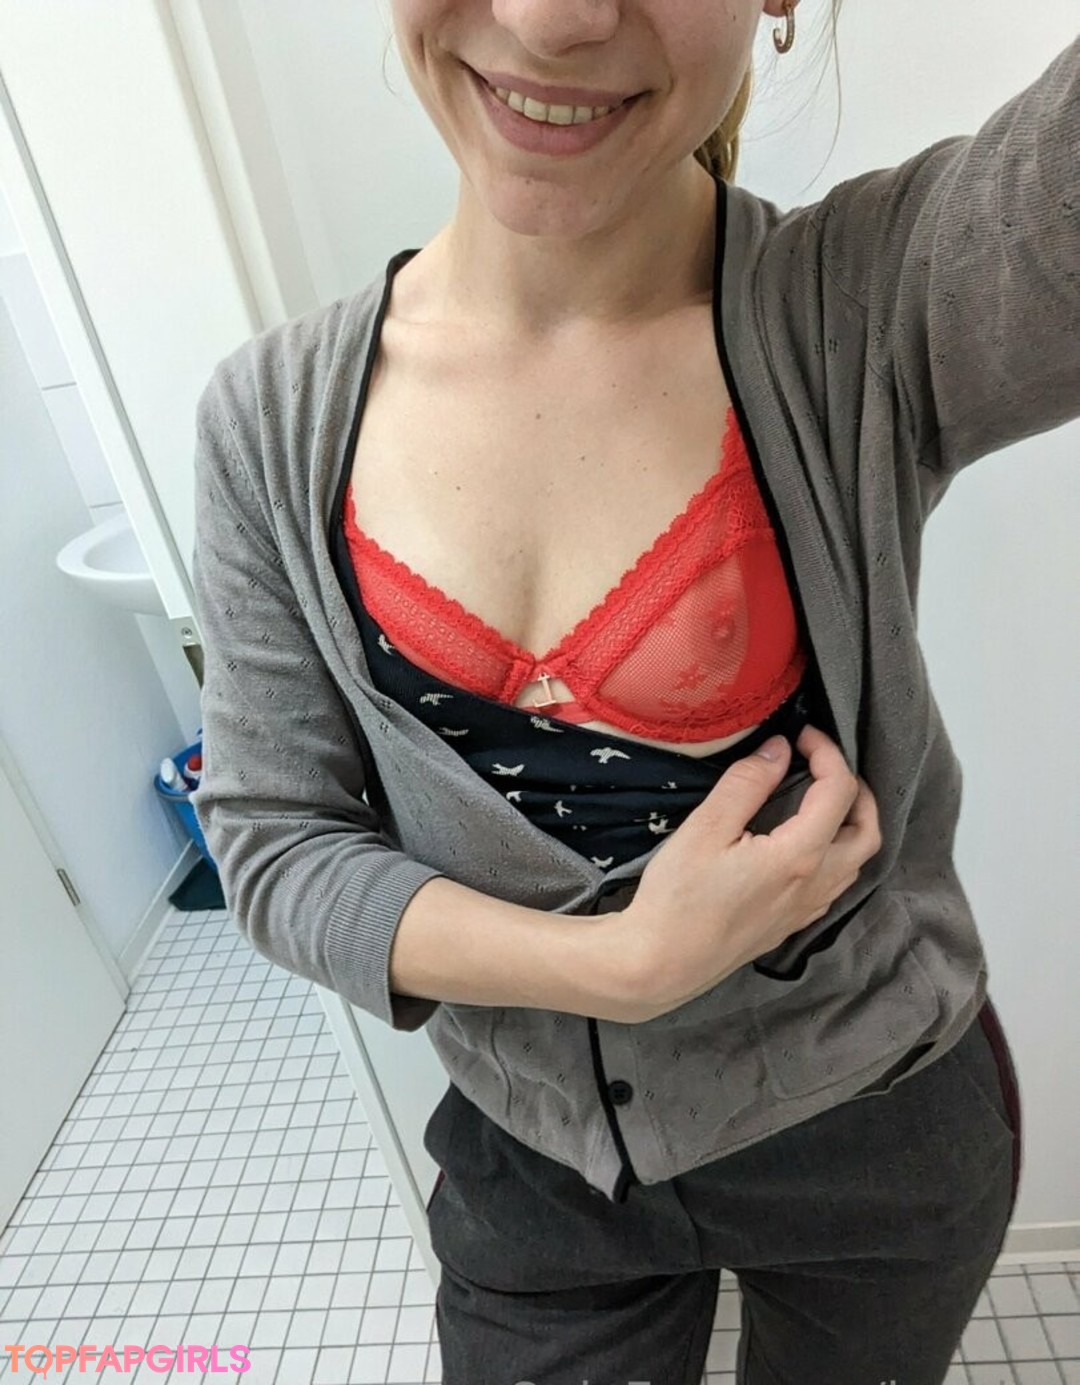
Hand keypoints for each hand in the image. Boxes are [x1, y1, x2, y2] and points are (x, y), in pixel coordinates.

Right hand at [603, 724, 881, 1023]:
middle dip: (856, 789)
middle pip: (867, 831)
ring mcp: (806, 909)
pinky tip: (802, 842)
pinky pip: (835, 883)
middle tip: (822, 764)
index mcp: (800, 856)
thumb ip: (747, 783)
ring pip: (856, 861)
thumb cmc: (677, 897)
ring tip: (816, 797)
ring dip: (849, 823)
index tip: (801, 734)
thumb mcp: (706, 828)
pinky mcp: (791, 924)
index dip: (828, 753)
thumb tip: (779, 749)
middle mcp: (815, 884)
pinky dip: (835, 852)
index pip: (839, 791)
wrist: (661, 963)